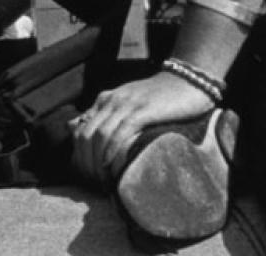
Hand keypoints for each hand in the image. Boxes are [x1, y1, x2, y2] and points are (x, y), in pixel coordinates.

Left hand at [69, 69, 216, 189]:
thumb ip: (113, 120)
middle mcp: (111, 100)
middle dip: (85, 163)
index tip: (86, 176)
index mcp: (105, 100)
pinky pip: (121, 131)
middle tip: (94, 184)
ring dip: (97, 161)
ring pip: (100, 134)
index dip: (78, 156)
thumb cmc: (160, 99)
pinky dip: (112, 149)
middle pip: (85, 135)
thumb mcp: (130, 107)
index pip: (79, 130)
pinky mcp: (143, 109)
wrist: (187, 80)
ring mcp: (126, 103)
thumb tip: (96, 144)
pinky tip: (111, 165)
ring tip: (103, 181)